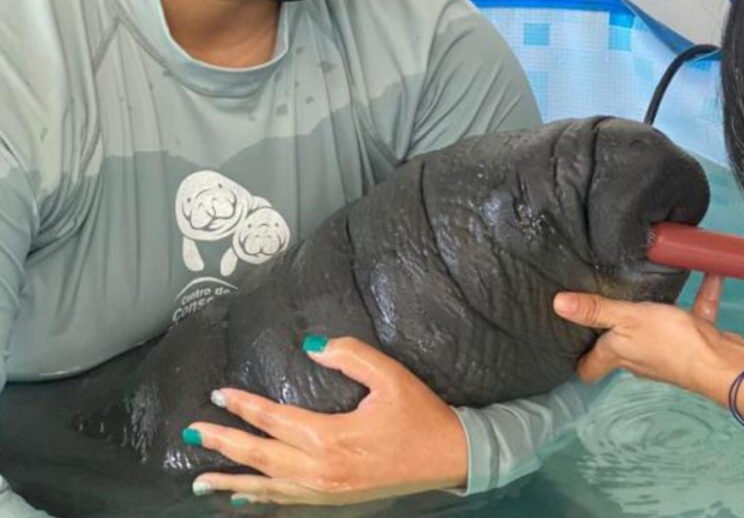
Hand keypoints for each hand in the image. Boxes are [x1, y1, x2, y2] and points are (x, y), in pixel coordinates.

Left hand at [183, 337, 467, 506]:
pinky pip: (289, 502)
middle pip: (261, 457)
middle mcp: (322, 470)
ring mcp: (327, 491)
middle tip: (191, 433)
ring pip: (269, 487)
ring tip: (200, 480)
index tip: (217, 395)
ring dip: (232, 482)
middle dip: (224, 445)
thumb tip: (310, 344)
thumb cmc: (421, 415)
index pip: (274, 420)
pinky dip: (262, 500)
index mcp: (332, 438)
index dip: (243, 406)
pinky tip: (245, 499)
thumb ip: (350, 356)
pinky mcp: (337, 500)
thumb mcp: (390, 376)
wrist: (450, 458)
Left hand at [553, 275, 743, 403]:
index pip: (590, 367)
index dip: (579, 359)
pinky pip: (696, 313)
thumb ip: (596, 310)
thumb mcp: (628, 319)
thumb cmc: (670, 342)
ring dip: (657, 307)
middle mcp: (640, 356)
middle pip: (619, 344)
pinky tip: (709, 271)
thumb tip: (558, 304)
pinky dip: (702, 295)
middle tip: (605, 298)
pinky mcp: (696, 340)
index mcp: (618, 353)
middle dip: (613, 327)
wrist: (721, 362)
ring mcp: (669, 350)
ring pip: (658, 325)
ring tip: (651, 280)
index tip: (569, 344)